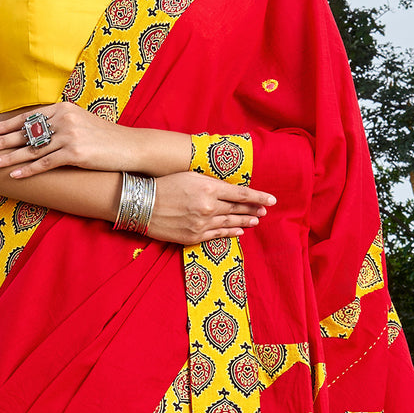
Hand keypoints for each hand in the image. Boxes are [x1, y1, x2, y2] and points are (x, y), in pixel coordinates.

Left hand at [0, 103, 128, 176]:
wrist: (130, 147)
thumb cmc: (105, 138)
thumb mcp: (81, 123)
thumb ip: (60, 123)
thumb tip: (39, 131)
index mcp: (63, 108)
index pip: (29, 116)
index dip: (6, 124)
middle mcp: (64, 119)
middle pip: (26, 131)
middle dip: (1, 140)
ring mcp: (70, 136)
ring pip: (32, 149)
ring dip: (9, 157)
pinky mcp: (76, 154)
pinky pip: (46, 163)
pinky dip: (28, 170)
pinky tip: (14, 176)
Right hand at [146, 173, 274, 245]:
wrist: (142, 204)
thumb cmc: (164, 185)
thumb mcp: (190, 176)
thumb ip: (211, 183)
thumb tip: (229, 189)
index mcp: (209, 189)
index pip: (241, 193)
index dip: (258, 197)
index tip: (272, 199)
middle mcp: (209, 207)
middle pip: (238, 208)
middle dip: (253, 209)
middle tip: (264, 210)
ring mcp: (202, 224)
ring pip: (230, 222)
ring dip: (245, 221)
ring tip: (256, 220)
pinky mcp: (194, 236)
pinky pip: (218, 235)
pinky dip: (231, 232)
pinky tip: (239, 231)